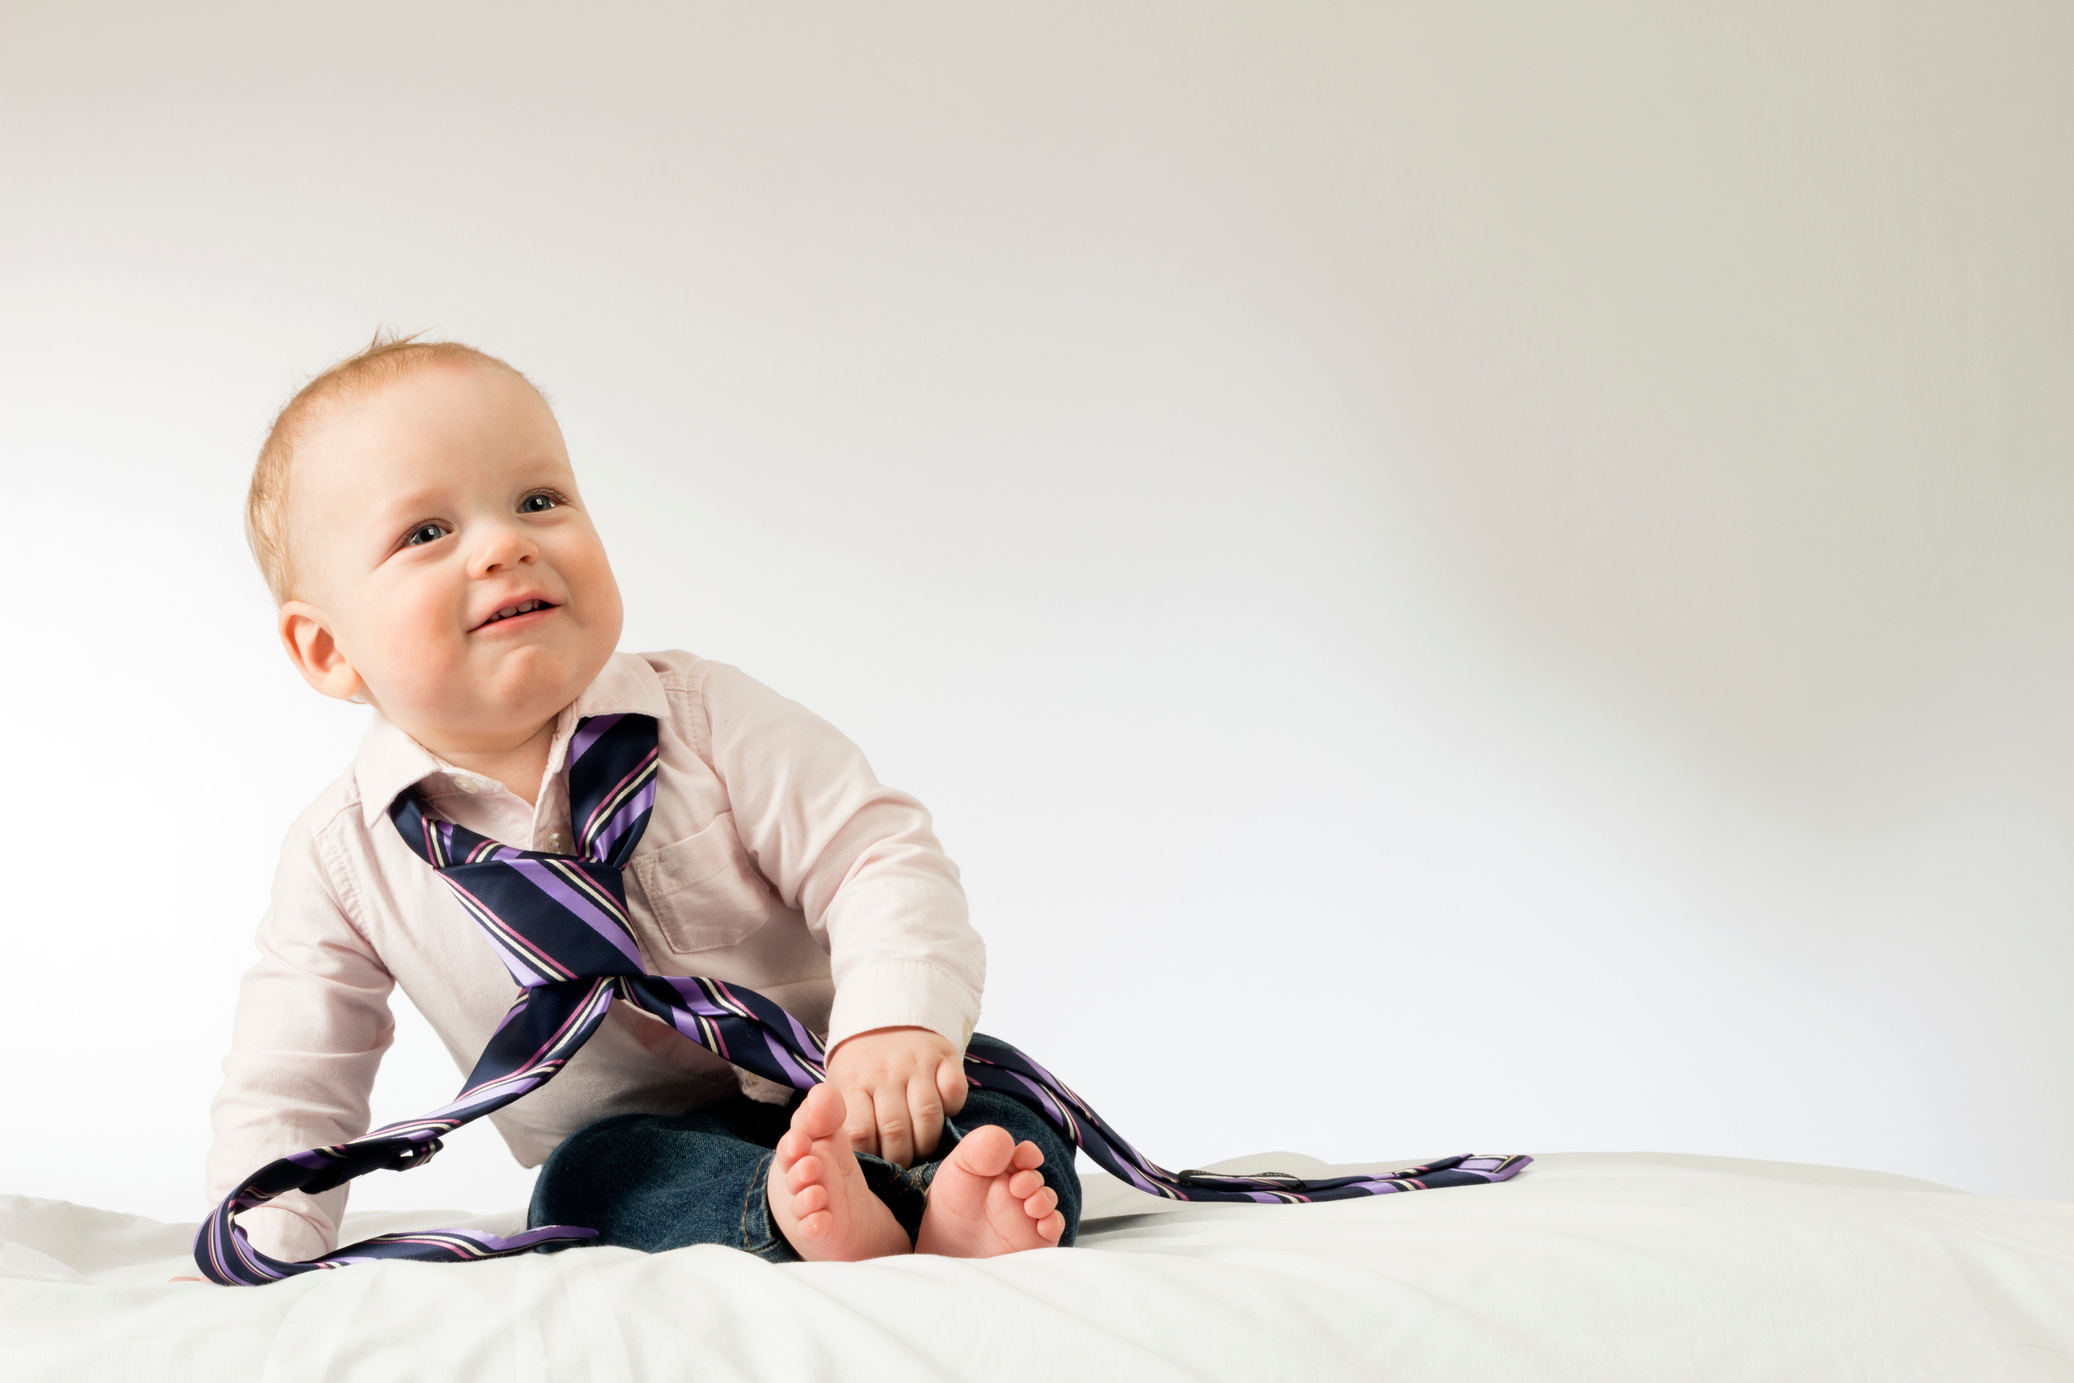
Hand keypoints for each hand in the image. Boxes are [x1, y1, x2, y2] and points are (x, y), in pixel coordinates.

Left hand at [824, 1026, 967, 1167]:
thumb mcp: (840, 1086)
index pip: (861, 1132)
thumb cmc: (862, 1064)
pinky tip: (944, 1113)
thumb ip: (842, 1119)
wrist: (887, 1011)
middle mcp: (885, 1072)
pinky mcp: (944, 1054)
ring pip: (928, 1115)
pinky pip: (955, 1091)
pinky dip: (953, 1108)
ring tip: (923, 1148)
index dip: (873, 1158)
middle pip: (896, 1130)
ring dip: (928, 1141)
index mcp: (854, 1082)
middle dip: (902, 1158)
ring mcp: (916, 1062)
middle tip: (903, 1164)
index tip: (878, 1166)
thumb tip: (850, 1162)